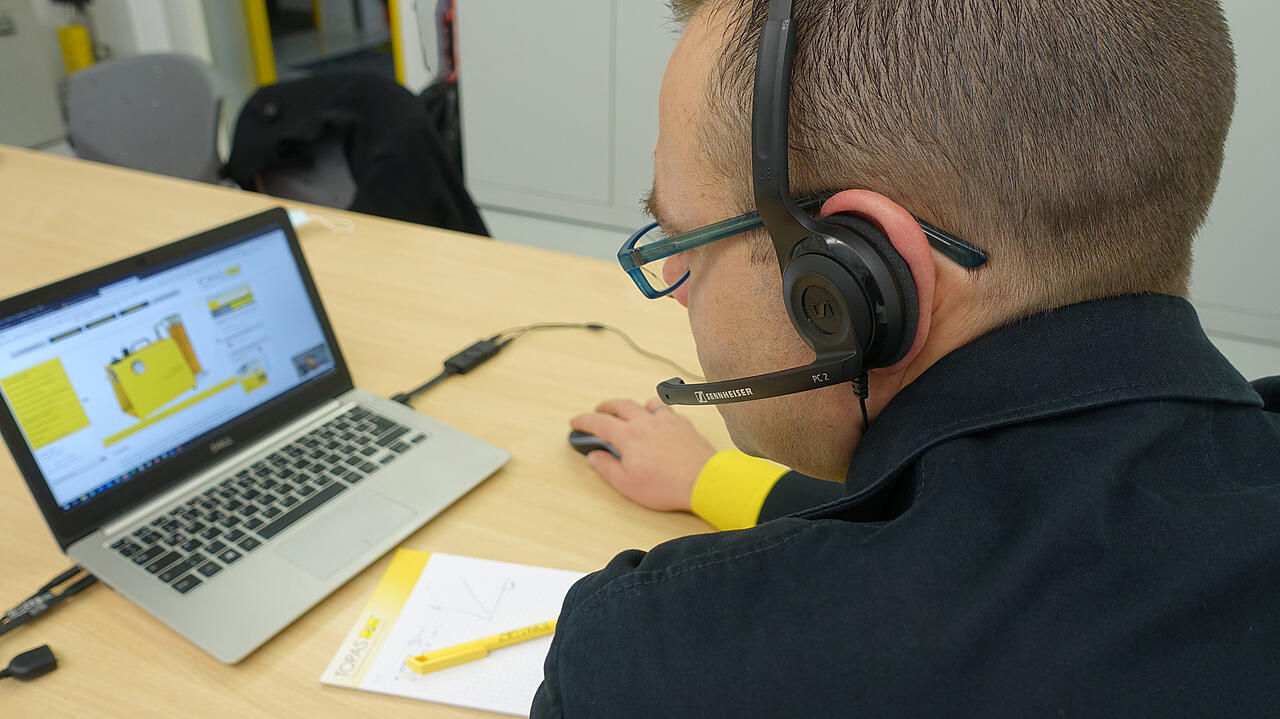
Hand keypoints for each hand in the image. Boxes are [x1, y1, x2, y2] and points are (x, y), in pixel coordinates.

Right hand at [570, 397, 715, 512]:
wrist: (703, 481)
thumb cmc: (667, 486)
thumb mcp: (627, 485)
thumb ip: (607, 468)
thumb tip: (594, 457)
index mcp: (628, 436)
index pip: (598, 423)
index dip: (584, 421)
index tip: (576, 422)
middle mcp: (646, 422)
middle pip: (620, 405)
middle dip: (605, 407)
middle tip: (597, 412)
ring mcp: (666, 420)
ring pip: (645, 403)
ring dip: (632, 405)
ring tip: (628, 411)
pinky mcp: (683, 424)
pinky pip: (666, 409)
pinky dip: (656, 409)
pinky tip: (658, 416)